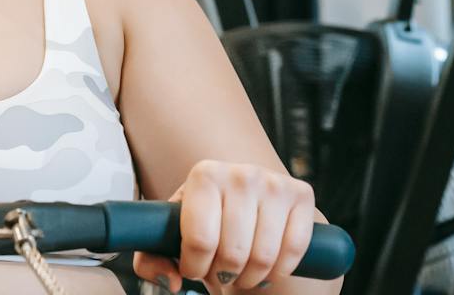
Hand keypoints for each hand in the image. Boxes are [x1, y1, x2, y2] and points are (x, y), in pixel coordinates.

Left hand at [131, 160, 316, 291]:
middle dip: (223, 275)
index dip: (195, 267)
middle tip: (219, 272)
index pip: (199, 239)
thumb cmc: (207, 221)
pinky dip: (280, 270)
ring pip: (264, 256)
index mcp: (204, 175)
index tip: (194, 268)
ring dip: (251, 278)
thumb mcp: (171, 236)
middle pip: (233, 253)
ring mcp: (275, 182)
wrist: (249, 202)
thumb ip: (151, 259)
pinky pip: (293, 250)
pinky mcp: (302, 194)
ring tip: (241, 273)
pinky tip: (267, 268)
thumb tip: (173, 280)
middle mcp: (242, 173)